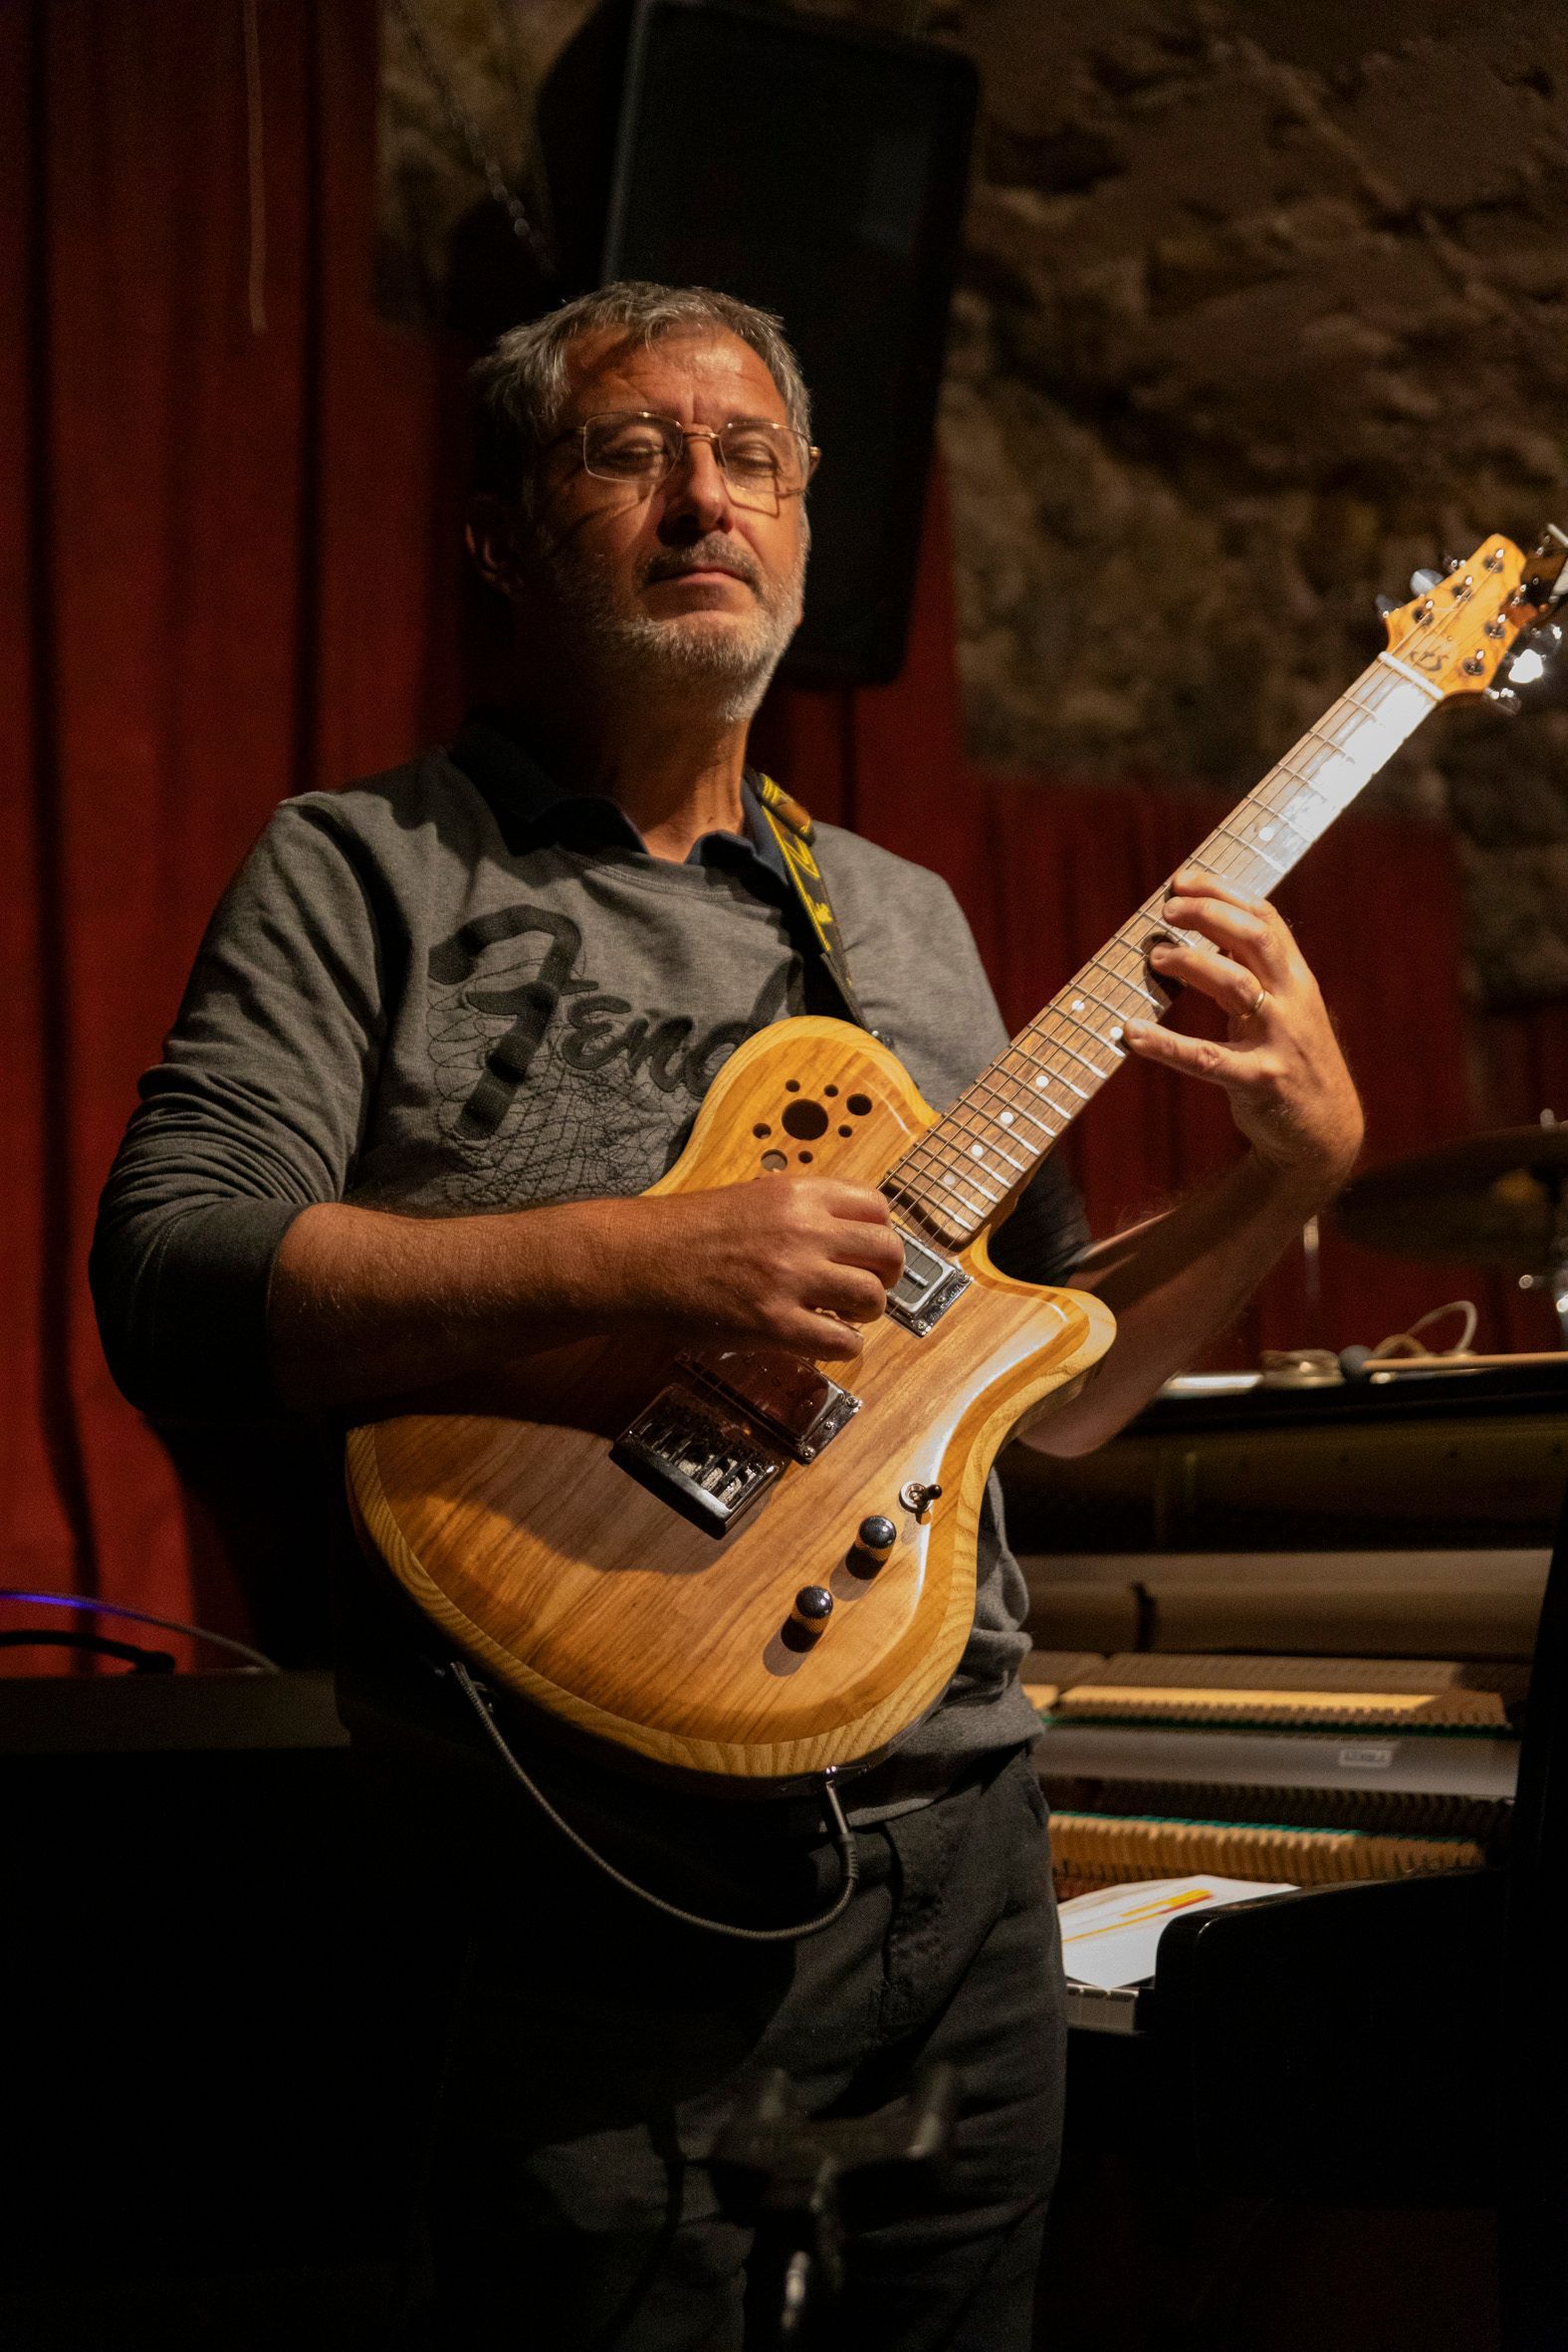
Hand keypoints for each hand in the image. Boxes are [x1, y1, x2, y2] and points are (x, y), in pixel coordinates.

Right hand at [615, 1176, 905, 1358]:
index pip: (877, 1207)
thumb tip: (842, 1234)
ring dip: (866, 1314)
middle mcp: (804, 1230)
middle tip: (867, 1288)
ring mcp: (791, 1278)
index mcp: (799, 1193)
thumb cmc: (686, 1230)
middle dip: (886, 1275)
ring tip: (843, 1317)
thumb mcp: (752, 1197)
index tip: (868, 1252)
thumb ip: (800, 1210)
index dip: (880, 1234)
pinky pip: (842, 1343)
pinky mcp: (775, 1323)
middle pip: (887, 1252)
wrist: (639, 1258)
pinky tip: (823, 1343)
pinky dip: (843, 1348)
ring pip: (872, 1298)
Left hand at [1122, 867, 1363, 1204]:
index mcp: (1296, 978)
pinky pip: (1207, 1059)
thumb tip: (1202, 930)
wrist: (1325, 1134)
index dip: (1223, 893)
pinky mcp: (1260, 1081)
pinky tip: (1132, 1033)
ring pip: (1236, 985)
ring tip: (1155, 958)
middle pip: (1254, 938)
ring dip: (1191, 965)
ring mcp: (1279, 1040)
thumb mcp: (1283, 1009)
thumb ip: (1253, 971)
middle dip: (1209, 914)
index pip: (1265, 918)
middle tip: (1166, 911)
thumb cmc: (1291, 1061)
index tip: (1182, 880)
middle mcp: (1292, 1001)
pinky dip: (1166, 1044)